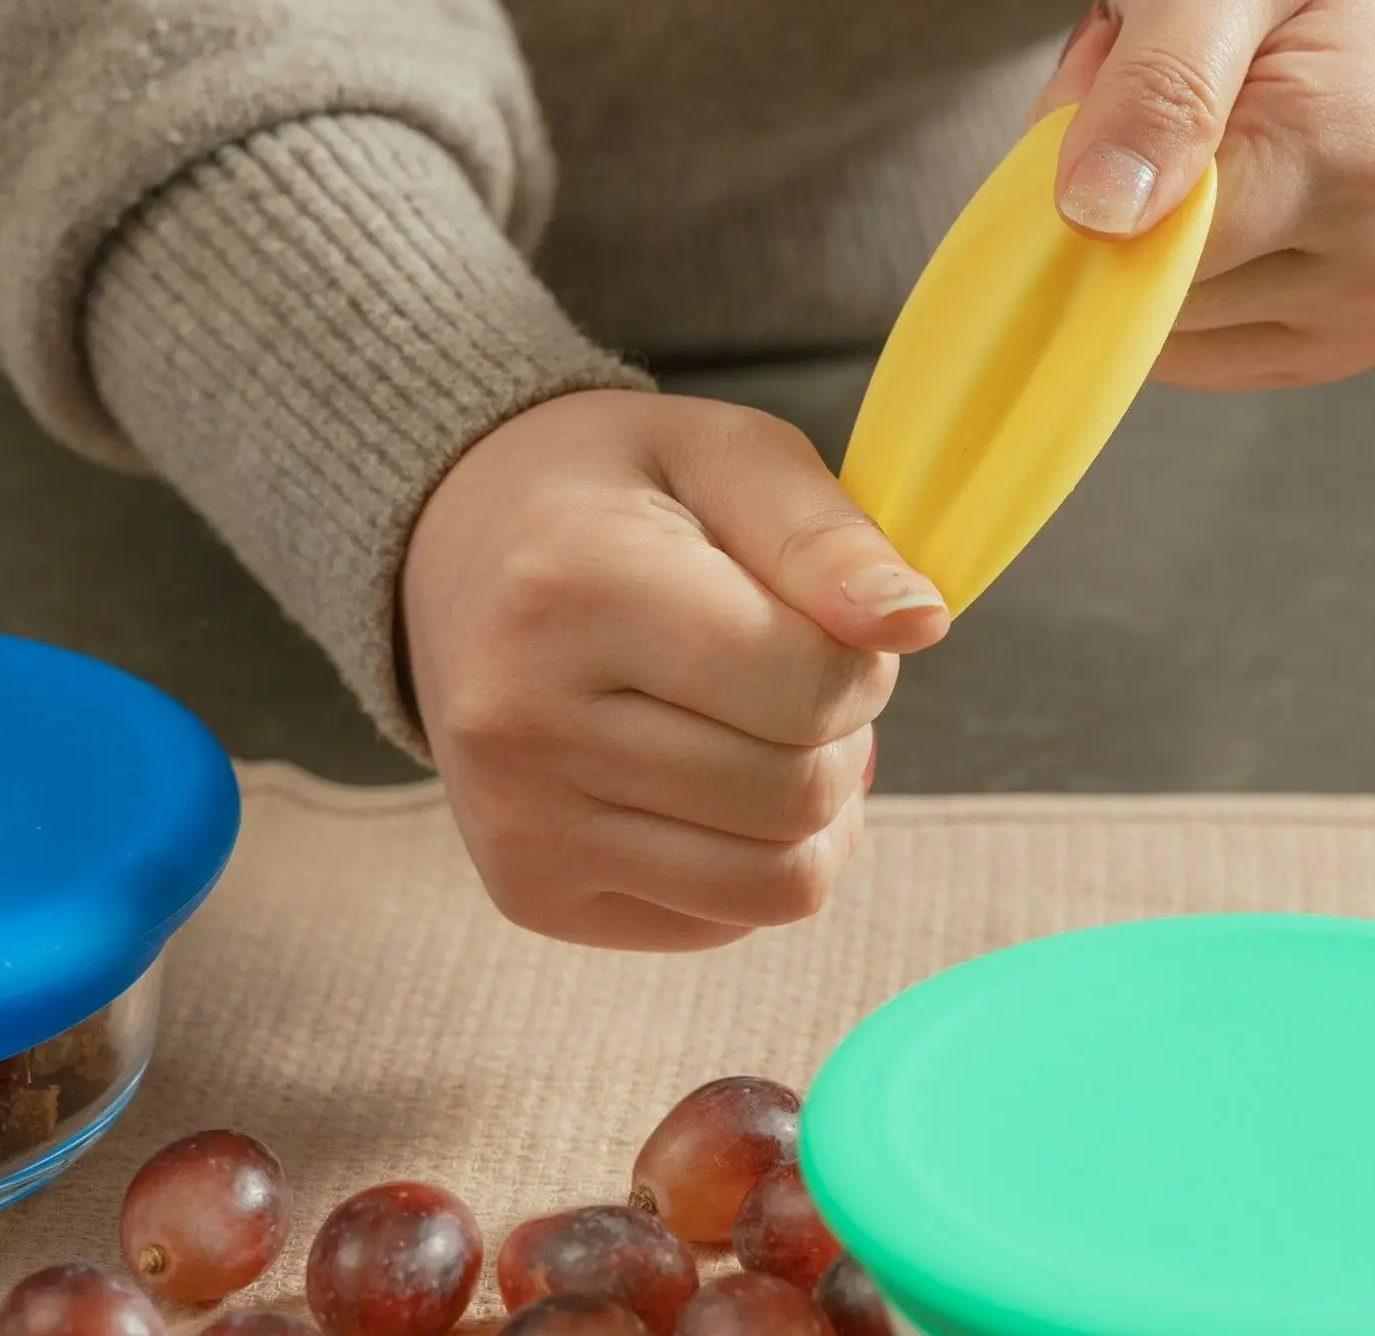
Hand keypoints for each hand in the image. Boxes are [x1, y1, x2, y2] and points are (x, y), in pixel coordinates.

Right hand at [400, 389, 949, 949]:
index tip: (827, 616)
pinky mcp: (528, 890)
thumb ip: (827, 536)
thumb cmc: (614, 491)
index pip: (809, 687)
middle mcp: (527, 721)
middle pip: (797, 792)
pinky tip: (707, 776)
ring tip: (763, 727)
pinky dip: (752, 858)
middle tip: (793, 668)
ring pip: (774, 884)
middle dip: (841, 732)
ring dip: (812, 809)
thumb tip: (918, 623)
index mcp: (579, 589)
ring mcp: (520, 822)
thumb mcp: (728, 452)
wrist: (455, 543)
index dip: (864, 657)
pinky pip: (721, 923)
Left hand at [1033, 0, 1374, 388]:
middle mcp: (1372, 274)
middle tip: (1145, 68)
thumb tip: (1099, 218)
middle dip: (1104, 187)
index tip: (1111, 57)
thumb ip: (1156, 88)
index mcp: (1352, 167)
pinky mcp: (1325, 347)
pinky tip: (1199, 172)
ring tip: (1185, 115)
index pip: (1141, 244)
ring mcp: (1352, 323)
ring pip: (1151, 322)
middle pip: (1142, 289)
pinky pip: (1181, 341)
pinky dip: (1156, 260)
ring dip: (1125, 224)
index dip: (1086, 159)